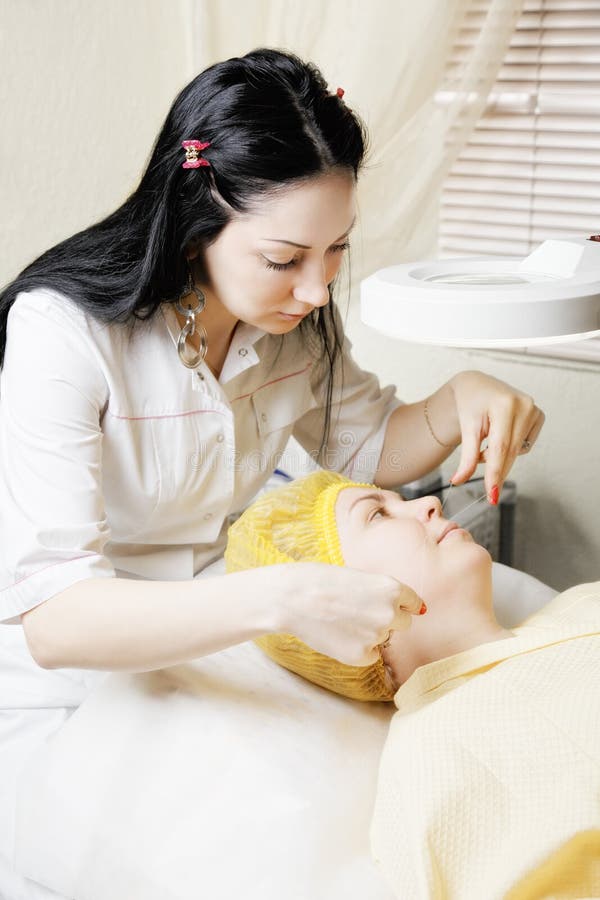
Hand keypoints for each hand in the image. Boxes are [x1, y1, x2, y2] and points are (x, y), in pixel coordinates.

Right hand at [275, 562, 424, 666]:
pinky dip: (359, 649)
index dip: (405, 606)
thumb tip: (402, 610)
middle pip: (404, 623)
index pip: (414, 603)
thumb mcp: (359, 578)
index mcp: (392, 589)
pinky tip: (339, 636)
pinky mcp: (362, 656)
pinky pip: (371, 655)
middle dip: (389, 620)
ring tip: (342, 622)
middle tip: (360, 614)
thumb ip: (381, 594)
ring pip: (385, 639)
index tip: (401, 608)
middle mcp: (391, 613)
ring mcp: (377, 636)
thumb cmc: (320, 581)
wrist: (292, 599)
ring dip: (371, 634)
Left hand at [449, 370, 544, 501]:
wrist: (477, 386)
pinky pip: (525, 445)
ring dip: (501, 457)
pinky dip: (511, 448)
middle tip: (490, 492)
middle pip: (511, 451)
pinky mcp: (539, 415)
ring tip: (485, 442)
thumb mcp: (466, 428)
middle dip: (498, 472)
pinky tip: (500, 436)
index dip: (496, 473)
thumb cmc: (469, 404)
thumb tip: (459, 480)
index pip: (500, 447)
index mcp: (505, 405)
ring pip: (518, 451)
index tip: (492, 494)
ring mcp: (535, 409)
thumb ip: (467, 457)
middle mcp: (524, 405)